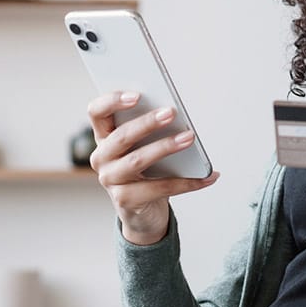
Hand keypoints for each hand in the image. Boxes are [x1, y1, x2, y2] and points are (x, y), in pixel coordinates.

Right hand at [87, 91, 218, 244]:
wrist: (142, 211)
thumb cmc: (146, 171)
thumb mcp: (144, 146)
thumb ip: (152, 130)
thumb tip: (177, 116)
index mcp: (104, 137)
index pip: (97, 111)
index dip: (112, 101)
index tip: (137, 95)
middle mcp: (101, 157)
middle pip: (121, 136)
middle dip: (148, 123)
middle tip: (171, 112)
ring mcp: (110, 180)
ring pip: (138, 159)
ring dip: (166, 146)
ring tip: (189, 137)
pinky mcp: (125, 200)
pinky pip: (160, 188)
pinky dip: (188, 182)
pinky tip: (208, 176)